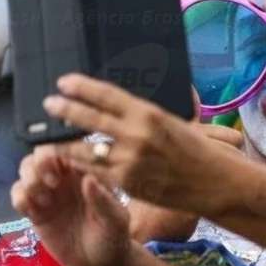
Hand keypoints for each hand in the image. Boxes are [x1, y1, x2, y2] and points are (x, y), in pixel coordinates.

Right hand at [10, 146, 133, 265]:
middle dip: (39, 164)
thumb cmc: (114, 237)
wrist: (102, 265)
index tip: (63, 171)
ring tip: (44, 201)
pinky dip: (19, 197)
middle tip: (52, 184)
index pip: (68, 150)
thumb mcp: (115, 220)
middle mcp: (66, 179)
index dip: (60, 153)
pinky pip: (18, 194)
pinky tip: (33, 210)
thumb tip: (88, 179)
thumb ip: (103, 201)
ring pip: (26, 170)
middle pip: (41, 155)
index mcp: (87, 173)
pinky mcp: (35, 212)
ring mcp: (49, 194)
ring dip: (29, 179)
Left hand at [42, 73, 246, 216]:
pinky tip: (73, 160)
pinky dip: (82, 164)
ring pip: (84, 149)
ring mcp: (129, 161)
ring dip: (65, 142)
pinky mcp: (127, 183)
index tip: (64, 82)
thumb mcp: (178, 123)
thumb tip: (130, 102)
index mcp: (150, 114)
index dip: (81, 87)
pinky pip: (95, 171)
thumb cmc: (201, 152)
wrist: (215, 183)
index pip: (106, 94)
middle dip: (64, 110)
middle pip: (88, 118)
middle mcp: (136, 135)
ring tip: (54, 138)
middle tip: (50, 104)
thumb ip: (150, 115)